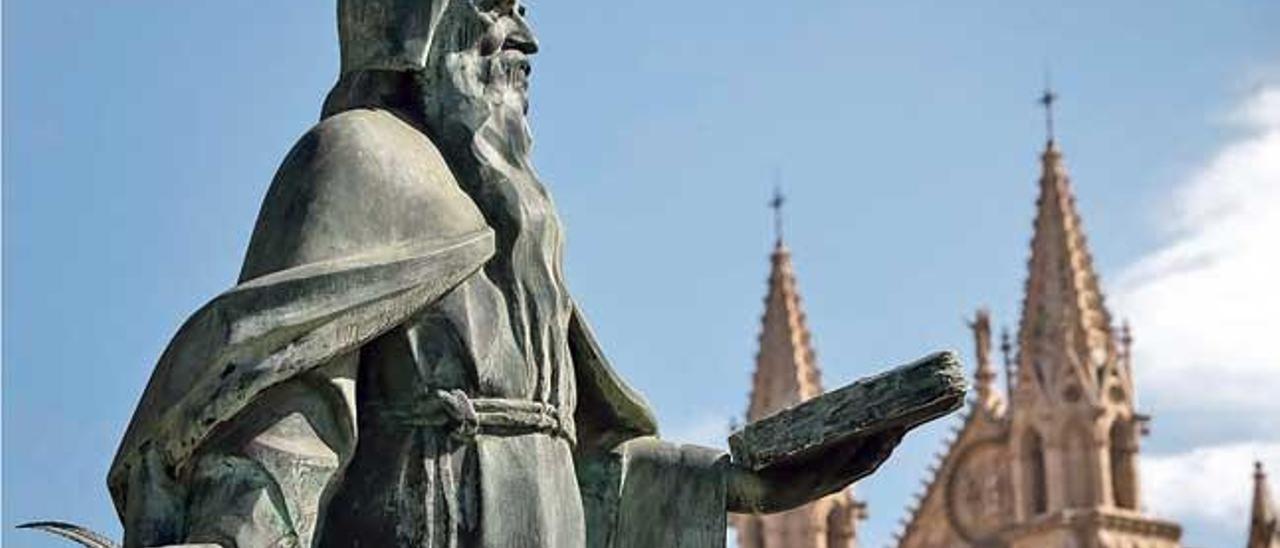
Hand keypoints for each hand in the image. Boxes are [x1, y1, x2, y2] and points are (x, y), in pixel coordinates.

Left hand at [725, 427, 904, 513]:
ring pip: (852, 468)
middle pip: (866, 463)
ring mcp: (813, 488)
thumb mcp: (791, 443)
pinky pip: (826, 469)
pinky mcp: (797, 488)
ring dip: (872, 448)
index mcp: (828, 476)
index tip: (904, 422)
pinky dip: (842, 453)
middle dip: (888, 443)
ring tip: (888, 426)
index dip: (887, 443)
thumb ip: (812, 428)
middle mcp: (825, 485)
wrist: (730, 484)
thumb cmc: (760, 460)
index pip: (866, 460)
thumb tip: (832, 399)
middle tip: (906, 420)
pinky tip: (853, 435)